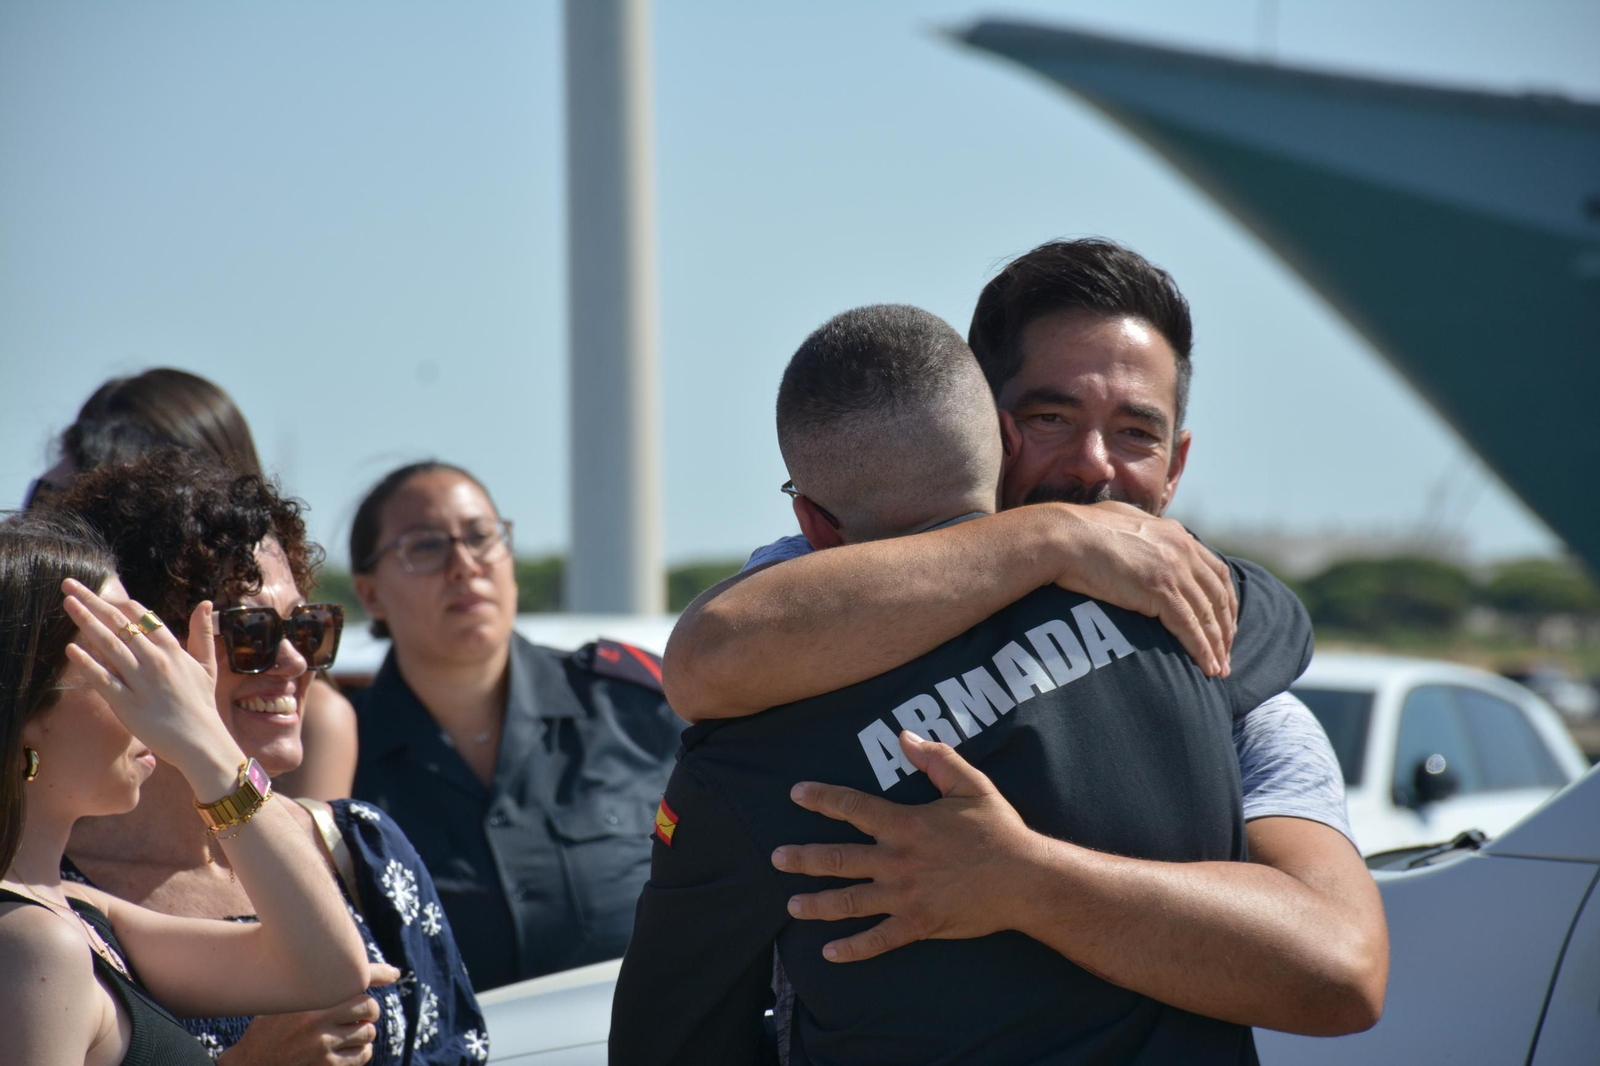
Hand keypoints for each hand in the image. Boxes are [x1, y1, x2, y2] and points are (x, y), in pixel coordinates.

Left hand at [60, 578, 241, 791]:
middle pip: (120, 624)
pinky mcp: (127, 703)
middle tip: (71, 584)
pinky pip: (103, 679)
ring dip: (85, 621)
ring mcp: (140, 681)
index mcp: (173, 650)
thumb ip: (203, 633)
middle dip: (94, 601)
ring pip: (109, 644)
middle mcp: (155, 661)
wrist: (200, 741)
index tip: (103, 593)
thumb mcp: (207, 664)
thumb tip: (206, 603)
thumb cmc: (201, 704)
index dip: (121, 603)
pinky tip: (72, 649)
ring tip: (67, 603)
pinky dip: (87, 663)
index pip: (144, 617)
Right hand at [218, 963, 401, 1065]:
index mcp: (309, 996)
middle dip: (367, 1010)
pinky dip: (361, 1051)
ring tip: (350, 1032)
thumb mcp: (285, 1000)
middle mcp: (318, 1018)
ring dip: (364, 1032)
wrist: (250, 1063)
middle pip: (368, 1006)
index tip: (394, 974)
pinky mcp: (327, 1065)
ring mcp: (324, 1043)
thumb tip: (352, 974)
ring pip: (367, 1032)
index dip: (378, 973)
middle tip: (358, 1013)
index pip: (354, 978)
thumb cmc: (268, 1028)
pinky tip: (349, 1049)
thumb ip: (314, 988)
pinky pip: (362, 1055)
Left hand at [771, 732, 1042, 961]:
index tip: (796, 793)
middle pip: (838, 859)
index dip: (822, 798)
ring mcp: (905, 895)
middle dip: (803, 858)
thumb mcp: (970, 784)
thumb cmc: (998, 829)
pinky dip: (853, 948)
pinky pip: (878, 939)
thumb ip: (936, 758)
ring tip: (791, 905)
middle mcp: (898, 860)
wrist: (1025, 879)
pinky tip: (829, 952)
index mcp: (906, 824)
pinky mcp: (918, 924)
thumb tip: (904, 737)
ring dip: (817, 904)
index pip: (852, 807)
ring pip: (850, 901)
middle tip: (776, 857)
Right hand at [1057, 503, 1235, 676]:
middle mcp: (1183, 550)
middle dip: (1226, 627)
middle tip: (1227, 652)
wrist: (1064, 537)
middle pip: (1219, 595)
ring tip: (1221, 669)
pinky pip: (1190, 627)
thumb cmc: (1079, 530)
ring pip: (1208, 615)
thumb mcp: (1121, 522)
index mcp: (1176, 535)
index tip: (1225, 622)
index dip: (1225, 601)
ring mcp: (1174, 570)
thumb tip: (1137, 537)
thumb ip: (1140, 532)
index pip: (1216, 571)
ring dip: (1217, 645)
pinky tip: (1208, 668)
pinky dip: (1202, 650)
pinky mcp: (1160, 591)